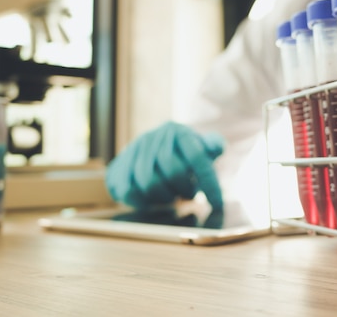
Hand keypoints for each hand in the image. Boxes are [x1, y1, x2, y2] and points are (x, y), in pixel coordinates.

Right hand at [105, 121, 224, 210]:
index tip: (218, 204)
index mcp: (178, 131)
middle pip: (173, 171)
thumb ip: (212, 145)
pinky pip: (129, 191)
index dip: (209, 183)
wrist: (142, 153)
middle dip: (184, 189)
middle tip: (188, 193)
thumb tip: (217, 147)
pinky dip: (143, 201)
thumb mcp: (199, 146)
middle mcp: (154, 137)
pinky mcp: (118, 167)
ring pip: (150, 183)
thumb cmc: (180, 154)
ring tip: (171, 195)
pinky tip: (152, 199)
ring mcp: (134, 151)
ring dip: (165, 197)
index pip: (197, 157)